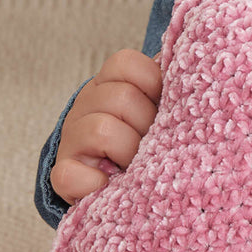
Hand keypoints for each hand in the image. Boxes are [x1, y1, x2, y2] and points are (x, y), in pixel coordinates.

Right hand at [50, 49, 162, 204]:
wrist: (114, 187)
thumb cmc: (144, 147)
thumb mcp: (158, 114)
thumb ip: (169, 92)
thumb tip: (186, 71)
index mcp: (110, 86)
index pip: (128, 64)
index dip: (153, 84)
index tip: (163, 109)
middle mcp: (87, 106)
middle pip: (122, 97)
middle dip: (148, 125)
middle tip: (153, 145)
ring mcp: (72, 139)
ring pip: (103, 130)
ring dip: (129, 154)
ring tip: (136, 168)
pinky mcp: (64, 176)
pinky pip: (72, 174)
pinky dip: (94, 184)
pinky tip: (109, 187)